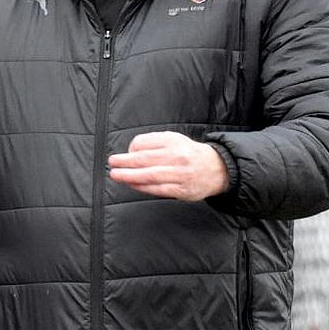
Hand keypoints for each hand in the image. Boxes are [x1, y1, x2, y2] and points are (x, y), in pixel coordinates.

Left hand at [107, 131, 228, 199]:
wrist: (216, 169)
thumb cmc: (188, 153)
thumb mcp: (174, 139)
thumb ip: (153, 142)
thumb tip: (131, 151)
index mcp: (173, 141)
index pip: (145, 143)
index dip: (130, 149)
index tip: (123, 154)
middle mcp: (176, 157)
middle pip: (144, 159)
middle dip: (124, 162)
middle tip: (112, 163)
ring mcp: (179, 174)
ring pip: (149, 175)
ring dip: (129, 176)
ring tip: (116, 175)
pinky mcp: (181, 190)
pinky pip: (157, 189)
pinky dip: (142, 187)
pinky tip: (132, 184)